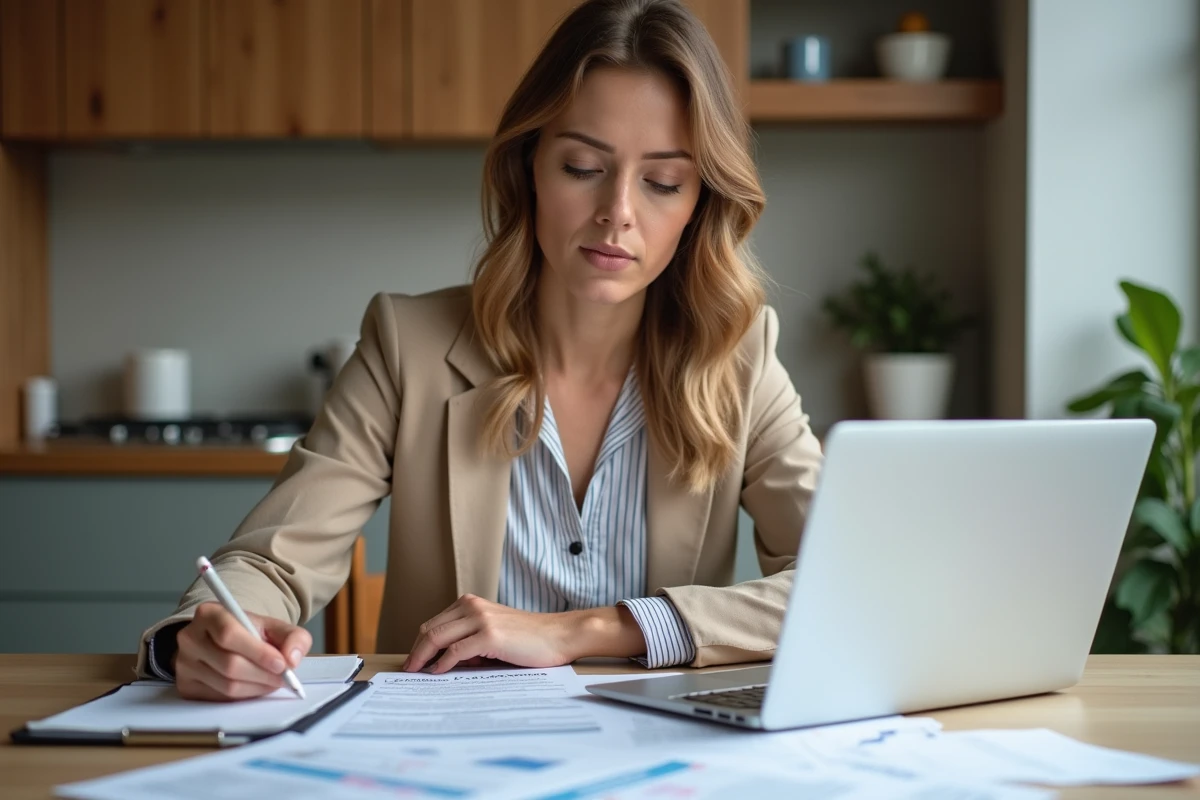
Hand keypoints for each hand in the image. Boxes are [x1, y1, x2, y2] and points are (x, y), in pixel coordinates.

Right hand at [174, 602, 311, 700]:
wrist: (223, 643)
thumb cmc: (250, 633)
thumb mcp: (274, 627)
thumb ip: (293, 637)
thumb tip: (293, 659)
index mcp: (209, 614)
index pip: (229, 634)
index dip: (258, 652)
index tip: (282, 664)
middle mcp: (190, 638)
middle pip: (229, 664)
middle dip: (263, 674)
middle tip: (283, 678)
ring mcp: (184, 664)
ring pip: (226, 685)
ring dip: (257, 688)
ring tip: (272, 682)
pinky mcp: (185, 686)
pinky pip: (220, 698)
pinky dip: (244, 697)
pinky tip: (255, 687)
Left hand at [403, 594, 645, 673]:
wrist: (558, 636)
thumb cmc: (529, 638)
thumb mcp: (494, 632)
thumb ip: (470, 639)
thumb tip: (444, 660)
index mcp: (471, 604)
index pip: (434, 624)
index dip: (420, 644)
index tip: (413, 660)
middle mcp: (472, 607)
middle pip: (430, 630)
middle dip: (415, 651)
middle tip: (407, 670)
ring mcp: (480, 619)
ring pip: (437, 638)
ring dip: (423, 657)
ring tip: (416, 673)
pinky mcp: (489, 635)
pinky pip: (455, 651)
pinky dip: (443, 663)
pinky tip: (438, 673)